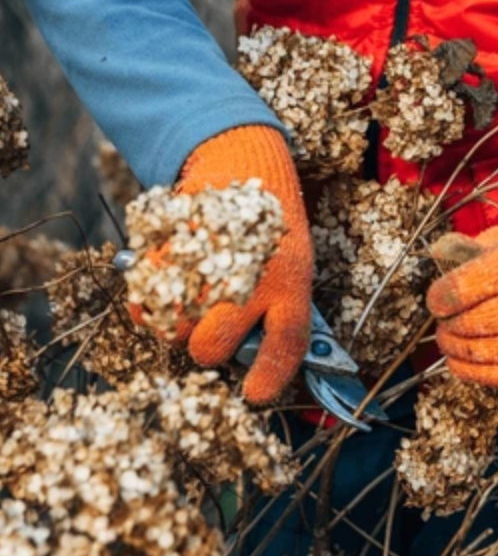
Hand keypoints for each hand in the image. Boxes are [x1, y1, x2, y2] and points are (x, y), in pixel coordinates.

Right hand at [138, 125, 312, 403]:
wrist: (240, 160)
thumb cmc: (271, 227)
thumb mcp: (294, 264)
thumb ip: (282, 309)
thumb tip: (266, 363)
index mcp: (290, 281)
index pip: (286, 342)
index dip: (270, 377)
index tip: (254, 395)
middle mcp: (247, 276)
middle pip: (211, 348)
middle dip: (208, 351)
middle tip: (213, 332)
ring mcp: (204, 264)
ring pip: (174, 330)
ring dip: (181, 324)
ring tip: (196, 294)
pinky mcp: (167, 250)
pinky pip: (146, 304)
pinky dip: (153, 304)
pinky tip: (173, 283)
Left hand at [426, 212, 497, 387]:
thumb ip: (472, 248)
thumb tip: (437, 254)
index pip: (483, 280)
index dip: (449, 294)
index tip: (435, 300)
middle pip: (488, 320)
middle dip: (453, 325)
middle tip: (441, 322)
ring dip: (462, 350)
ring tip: (448, 340)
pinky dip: (479, 374)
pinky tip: (461, 363)